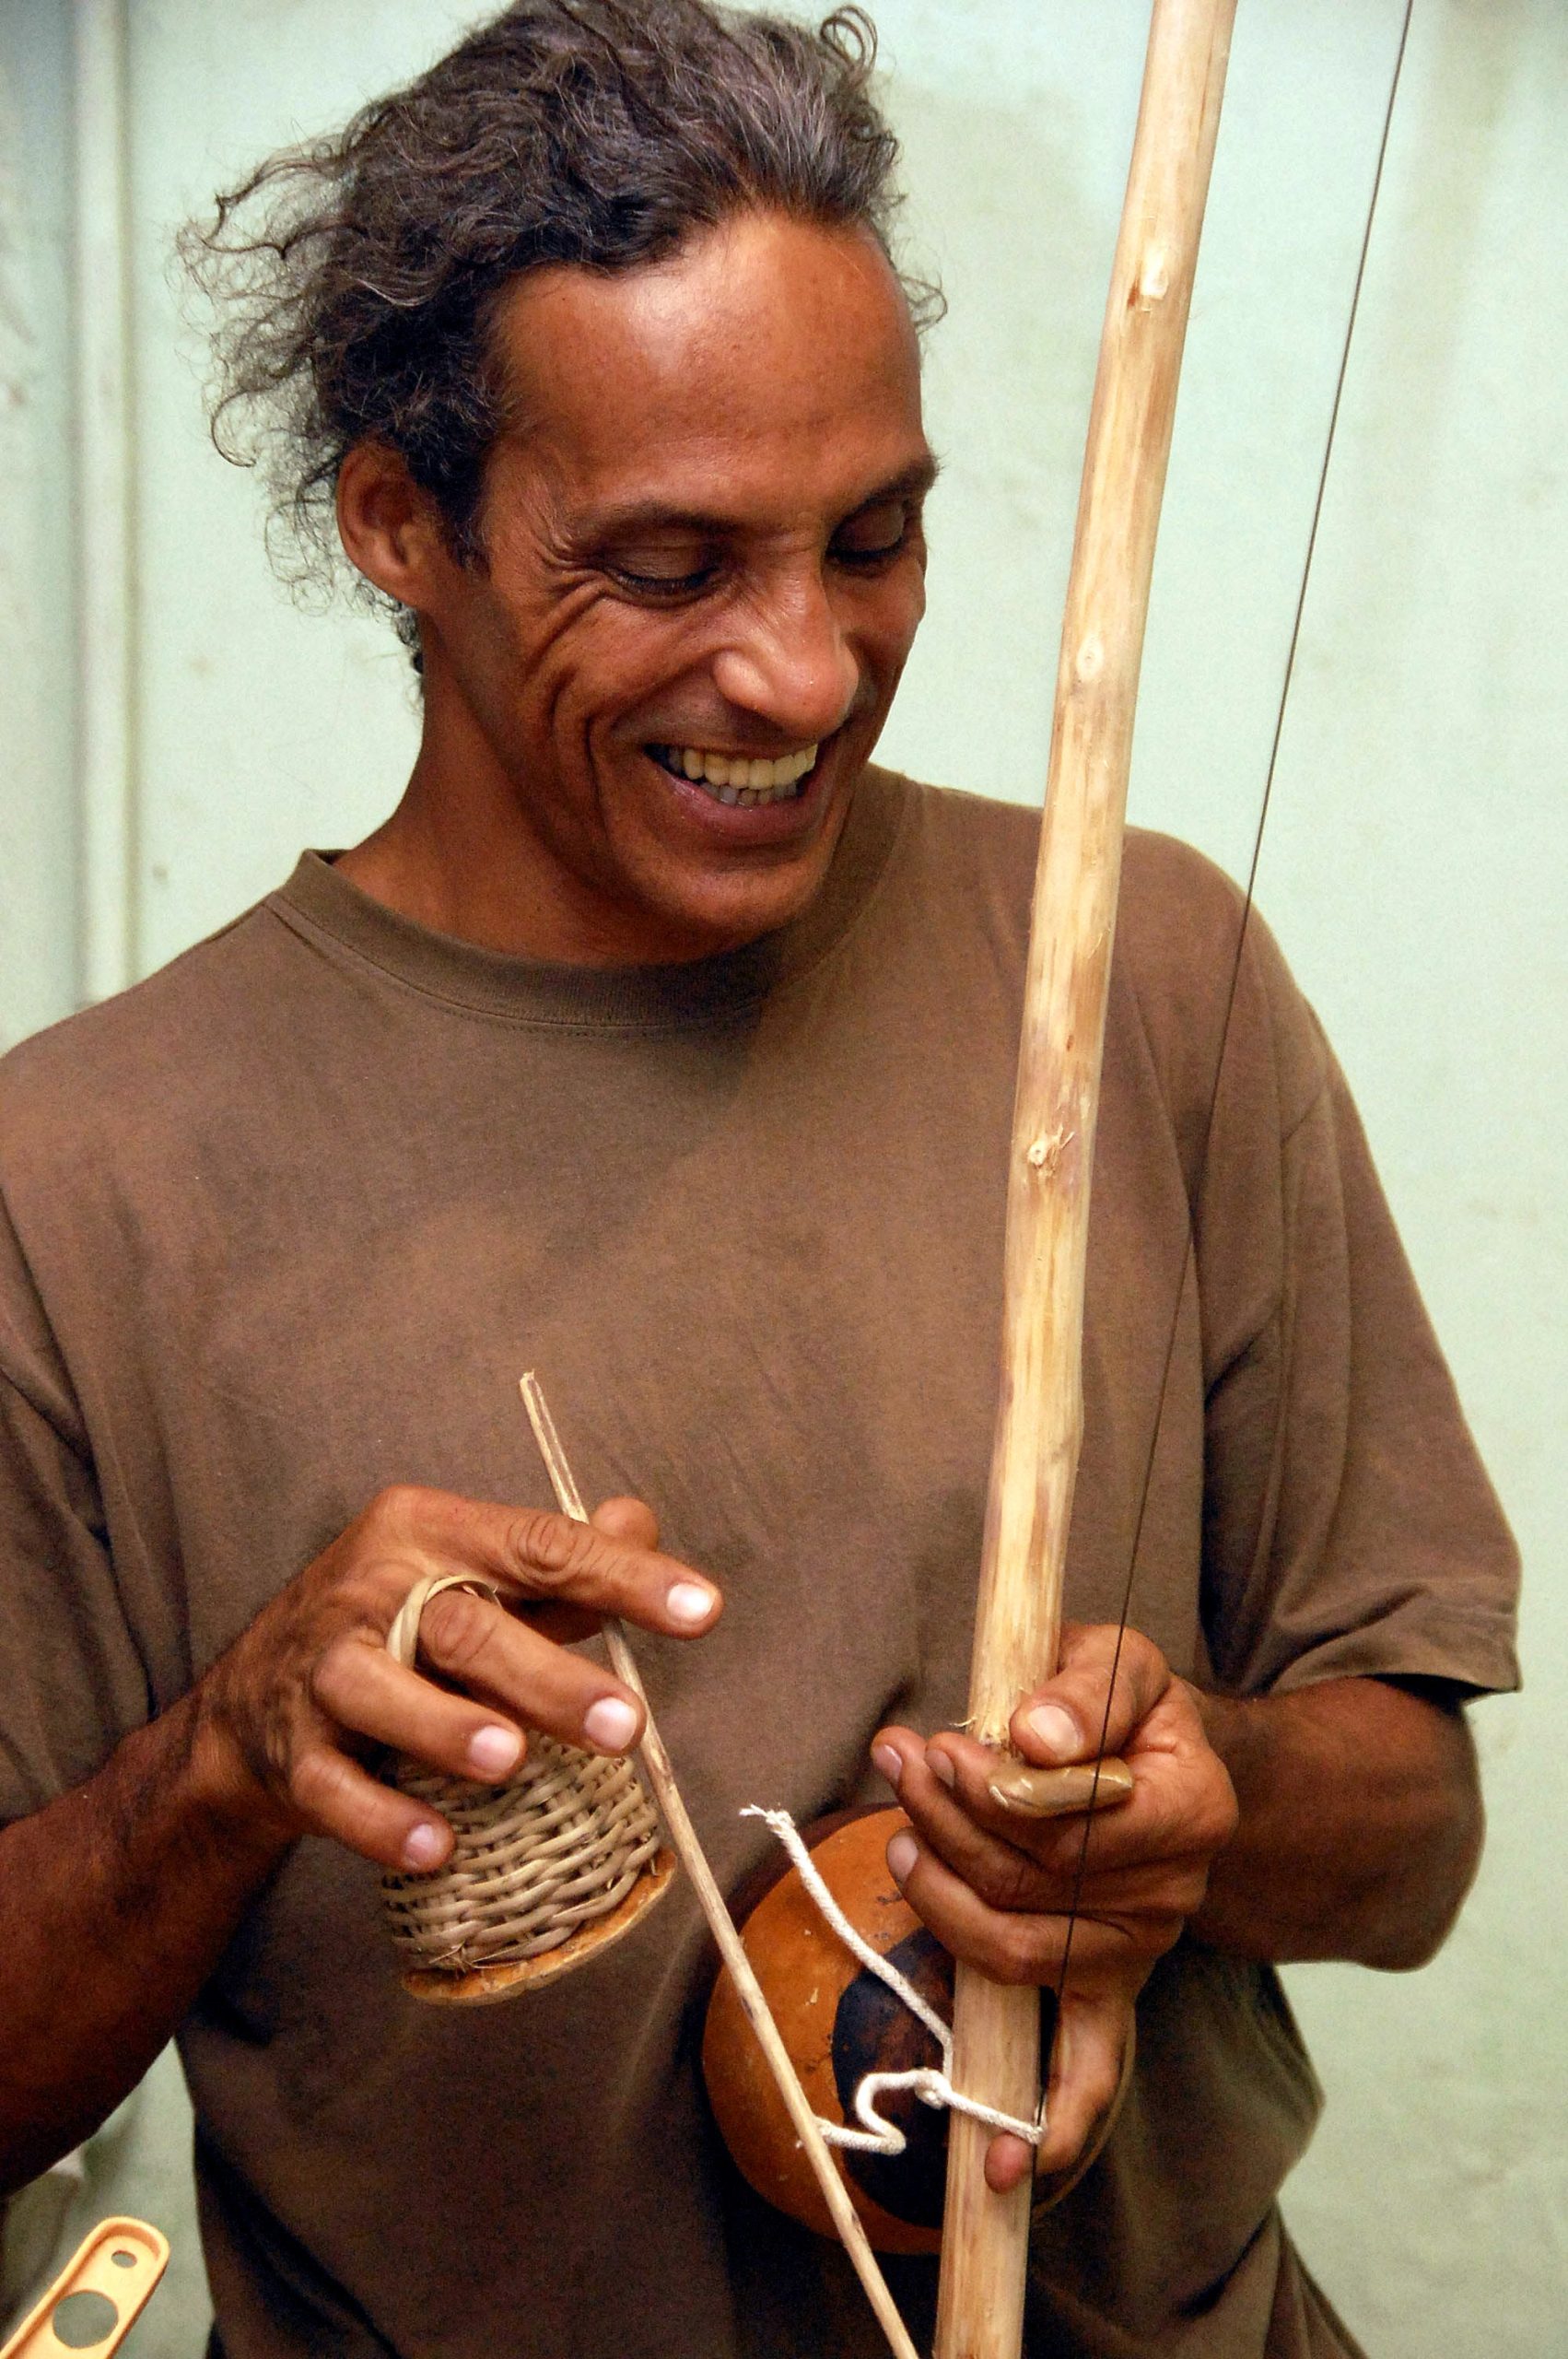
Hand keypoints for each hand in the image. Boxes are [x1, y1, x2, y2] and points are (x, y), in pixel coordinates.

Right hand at [196, 1485, 720, 1873]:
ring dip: (447, 1727)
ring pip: (378, 1690)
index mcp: (427, 1531)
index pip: (538, 1545)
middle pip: (462, 1625)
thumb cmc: (396, 1631)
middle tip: (628, 1726)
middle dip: (547, 1677)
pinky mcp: (288, 1750)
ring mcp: (319, 1669)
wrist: (248, 1709)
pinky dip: (382, 1820)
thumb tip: (642, 1525)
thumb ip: (557, 1566)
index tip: (705, 1610)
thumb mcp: (469, 1580)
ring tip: (512, 1760)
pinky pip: (332, 1788)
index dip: (623, 1576)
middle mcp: (368, 1587)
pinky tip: (436, 1849)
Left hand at [872, 1621, 1236, 2192]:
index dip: (989, 1792)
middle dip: (946, 1821)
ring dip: (940, 1896)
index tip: (936, 1745)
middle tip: (898, 1759)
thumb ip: (1081, 1688)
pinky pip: (1093, 2075)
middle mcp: (1173, 1895)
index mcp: (1190, 1809)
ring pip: (1015, 1951)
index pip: (1067, 1824)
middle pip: (1029, 1885)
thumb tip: (1032, 1733)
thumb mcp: (1116, 1659)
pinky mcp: (1108, 1990)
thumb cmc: (1124, 1706)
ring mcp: (1137, 1953)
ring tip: (900, 1831)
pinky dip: (1052, 2125)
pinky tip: (1005, 2167)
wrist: (1164, 1757)